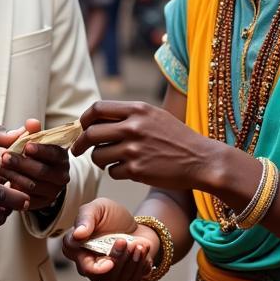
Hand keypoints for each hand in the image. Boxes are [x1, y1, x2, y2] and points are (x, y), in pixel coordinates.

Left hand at [0, 118, 69, 210]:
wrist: (35, 176)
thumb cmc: (33, 154)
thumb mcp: (34, 141)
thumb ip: (32, 132)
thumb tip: (32, 122)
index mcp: (61, 157)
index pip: (54, 153)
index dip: (41, 150)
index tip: (27, 146)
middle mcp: (61, 176)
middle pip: (41, 171)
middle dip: (21, 163)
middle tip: (4, 156)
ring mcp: (52, 192)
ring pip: (31, 185)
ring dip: (10, 175)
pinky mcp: (40, 204)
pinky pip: (25, 199)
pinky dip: (10, 190)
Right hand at [62, 198, 158, 280]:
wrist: (133, 225)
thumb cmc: (111, 216)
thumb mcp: (98, 208)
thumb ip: (86, 218)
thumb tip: (78, 233)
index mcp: (76, 249)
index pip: (79, 264)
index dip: (94, 268)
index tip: (109, 262)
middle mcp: (87, 266)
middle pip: (98, 277)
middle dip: (116, 259)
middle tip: (125, 241)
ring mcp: (104, 277)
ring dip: (130, 264)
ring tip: (139, 245)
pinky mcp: (121, 280)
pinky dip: (140, 266)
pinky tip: (143, 250)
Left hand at [71, 100, 204, 189]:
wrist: (201, 160)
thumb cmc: (176, 137)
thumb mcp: (153, 116)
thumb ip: (127, 115)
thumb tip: (94, 120)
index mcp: (137, 109)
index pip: (97, 109)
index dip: (84, 119)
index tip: (81, 127)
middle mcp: (133, 127)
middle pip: (90, 133)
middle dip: (80, 144)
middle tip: (78, 150)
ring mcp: (134, 149)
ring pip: (97, 156)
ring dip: (99, 160)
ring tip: (111, 160)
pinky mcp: (137, 170)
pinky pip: (112, 172)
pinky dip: (116, 172)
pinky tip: (129, 169)